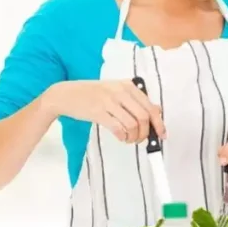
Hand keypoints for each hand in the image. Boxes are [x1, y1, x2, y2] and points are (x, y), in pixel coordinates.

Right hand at [42, 80, 164, 143]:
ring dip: (134, 137)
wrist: (65, 94)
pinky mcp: (98, 112)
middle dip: (146, 133)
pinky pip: (118, 128)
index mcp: (128, 86)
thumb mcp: (116, 91)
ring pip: (132, 124)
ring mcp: (109, 101)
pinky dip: (123, 136)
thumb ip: (135, 100)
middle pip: (144, 117)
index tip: (162, 134)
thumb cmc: (93, 94)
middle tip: (142, 140)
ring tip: (130, 140)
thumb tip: (157, 110)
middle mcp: (121, 92)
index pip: (151, 107)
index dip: (159, 123)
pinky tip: (121, 138)